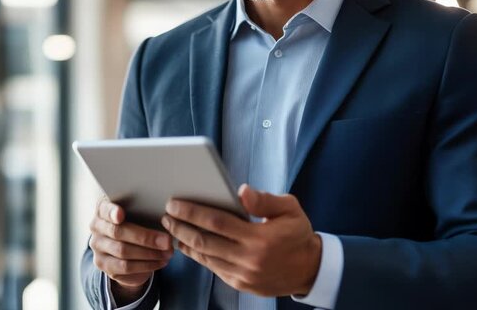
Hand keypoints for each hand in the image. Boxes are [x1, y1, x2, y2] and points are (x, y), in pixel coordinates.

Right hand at [89, 198, 173, 302]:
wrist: (127, 248)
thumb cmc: (137, 223)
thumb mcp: (139, 215)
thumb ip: (146, 212)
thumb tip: (169, 217)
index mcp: (103, 210)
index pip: (104, 209)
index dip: (112, 212)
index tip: (121, 214)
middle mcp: (96, 227)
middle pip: (118, 232)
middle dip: (145, 238)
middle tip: (167, 241)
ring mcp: (98, 248)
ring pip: (123, 252)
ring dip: (149, 254)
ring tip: (168, 253)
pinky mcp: (104, 265)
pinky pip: (126, 267)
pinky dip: (146, 265)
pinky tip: (160, 262)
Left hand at [161, 184, 321, 296]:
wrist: (310, 269)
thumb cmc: (298, 234)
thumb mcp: (290, 209)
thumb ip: (265, 200)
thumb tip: (241, 191)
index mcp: (260, 238)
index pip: (216, 222)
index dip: (192, 212)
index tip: (174, 203)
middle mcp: (249, 259)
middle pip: (204, 241)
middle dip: (181, 227)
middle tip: (166, 215)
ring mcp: (243, 274)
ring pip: (206, 257)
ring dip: (185, 242)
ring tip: (172, 228)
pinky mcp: (241, 284)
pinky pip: (213, 268)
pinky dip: (198, 256)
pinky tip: (189, 245)